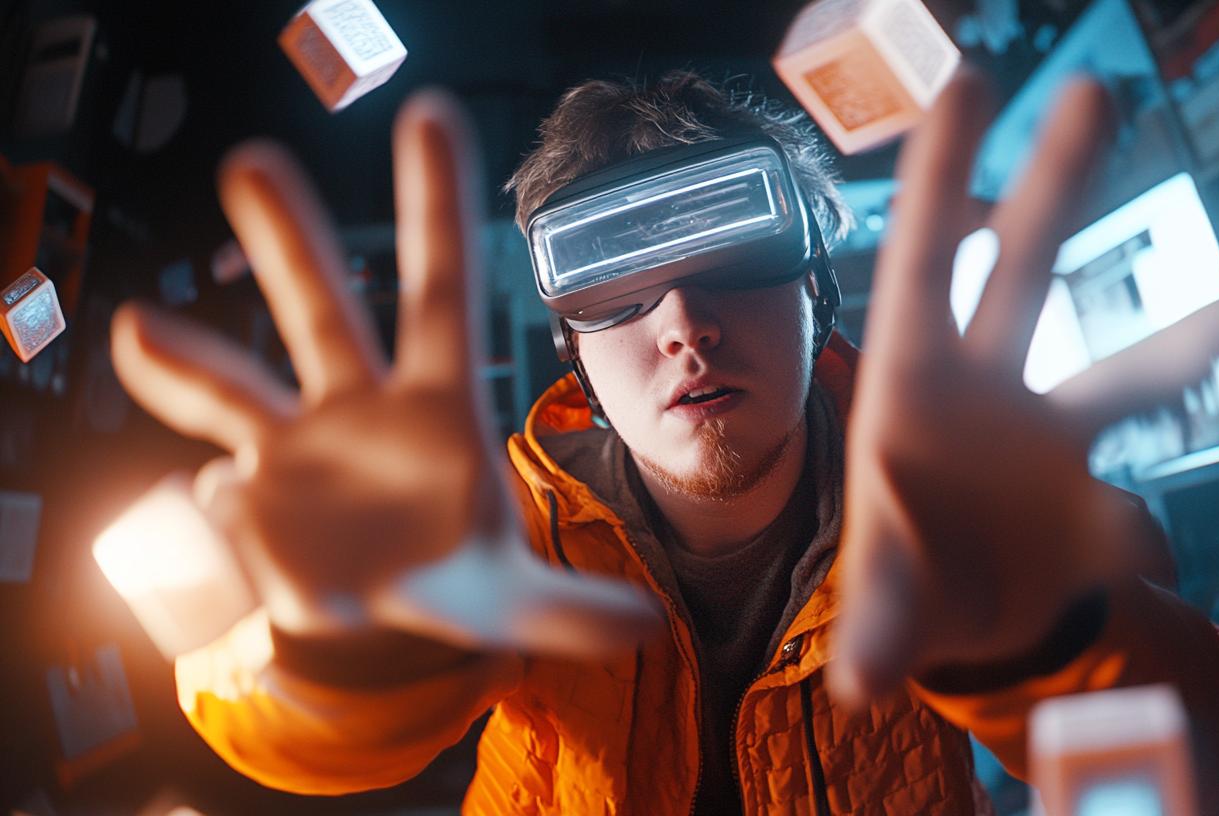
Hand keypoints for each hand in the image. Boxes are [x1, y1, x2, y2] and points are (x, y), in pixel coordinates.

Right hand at [111, 91, 660, 659]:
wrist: (383, 607)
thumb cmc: (453, 573)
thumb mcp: (515, 600)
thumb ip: (571, 608)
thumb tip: (644, 624)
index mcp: (440, 405)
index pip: (443, 292)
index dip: (437, 207)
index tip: (431, 114)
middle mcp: (362, 404)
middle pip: (324, 309)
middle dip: (289, 241)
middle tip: (254, 162)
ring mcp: (297, 444)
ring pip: (236, 378)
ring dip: (185, 357)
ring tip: (137, 330)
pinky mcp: (249, 496)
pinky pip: (213, 488)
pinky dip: (202, 500)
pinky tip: (203, 503)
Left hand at [828, 68, 1218, 702]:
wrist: (960, 620)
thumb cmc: (904, 579)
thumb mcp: (884, 597)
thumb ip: (877, 627)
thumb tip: (860, 683)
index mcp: (910, 384)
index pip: (922, 263)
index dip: (940, 175)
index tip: (964, 84)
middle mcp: (986, 387)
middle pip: (1023, 268)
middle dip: (1054, 183)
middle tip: (1095, 89)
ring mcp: (1048, 430)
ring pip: (1124, 364)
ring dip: (1188, 335)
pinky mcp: (1097, 484)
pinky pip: (1141, 488)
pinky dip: (1155, 510)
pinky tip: (1158, 525)